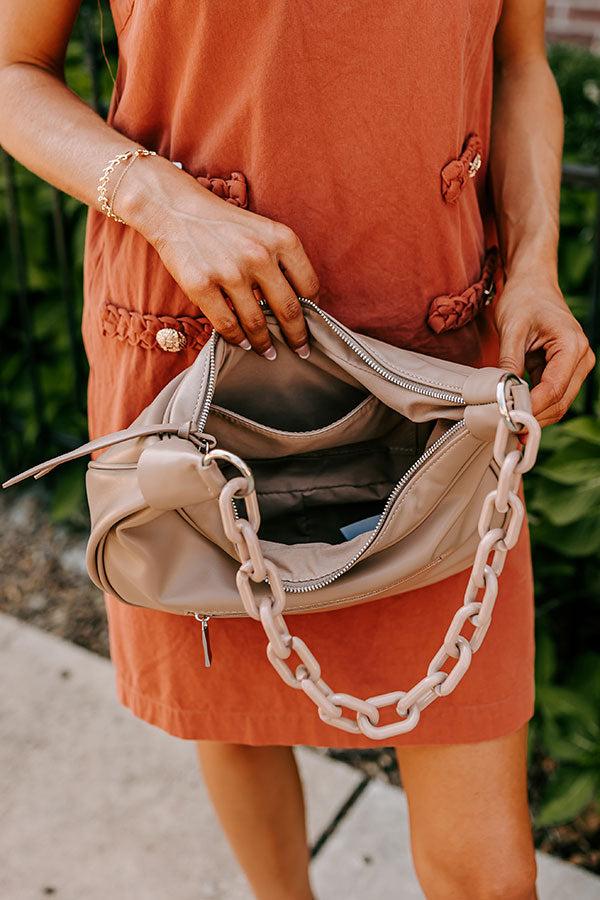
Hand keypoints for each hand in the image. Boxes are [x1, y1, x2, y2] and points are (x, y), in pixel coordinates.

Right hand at [121, 157, 319, 358]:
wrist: (176, 209)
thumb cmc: (224, 224)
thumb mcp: (263, 230)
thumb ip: (282, 261)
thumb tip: (299, 304)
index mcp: (282, 239)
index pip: (309, 286)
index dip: (313, 310)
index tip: (311, 323)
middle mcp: (259, 255)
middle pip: (288, 310)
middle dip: (297, 337)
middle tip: (301, 351)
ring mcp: (229, 272)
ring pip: (257, 323)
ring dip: (266, 344)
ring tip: (270, 353)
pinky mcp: (202, 285)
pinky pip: (227, 325)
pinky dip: (237, 339)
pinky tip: (243, 344)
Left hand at [495, 275, 595, 426]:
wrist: (533, 284)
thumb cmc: (524, 299)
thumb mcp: (512, 327)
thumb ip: (509, 360)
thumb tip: (502, 392)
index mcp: (572, 346)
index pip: (554, 388)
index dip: (532, 407)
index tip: (510, 418)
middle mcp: (581, 358)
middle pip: (560, 401)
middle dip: (534, 417)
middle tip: (507, 428)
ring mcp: (575, 366)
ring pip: (558, 403)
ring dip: (535, 414)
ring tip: (509, 423)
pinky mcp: (563, 370)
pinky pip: (551, 395)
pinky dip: (535, 405)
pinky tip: (515, 411)